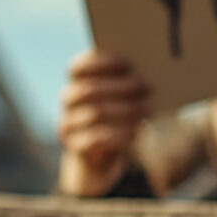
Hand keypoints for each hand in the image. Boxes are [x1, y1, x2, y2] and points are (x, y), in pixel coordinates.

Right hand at [56, 50, 149, 197]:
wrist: (100, 154)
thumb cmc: (116, 114)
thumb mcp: (118, 96)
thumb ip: (124, 82)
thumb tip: (145, 77)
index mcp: (75, 81)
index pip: (78, 66)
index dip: (101, 62)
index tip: (128, 64)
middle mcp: (68, 100)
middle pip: (90, 89)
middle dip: (121, 87)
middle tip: (148, 86)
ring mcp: (68, 124)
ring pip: (95, 114)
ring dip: (125, 110)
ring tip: (147, 109)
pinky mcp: (75, 146)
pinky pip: (95, 139)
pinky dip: (119, 134)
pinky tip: (136, 131)